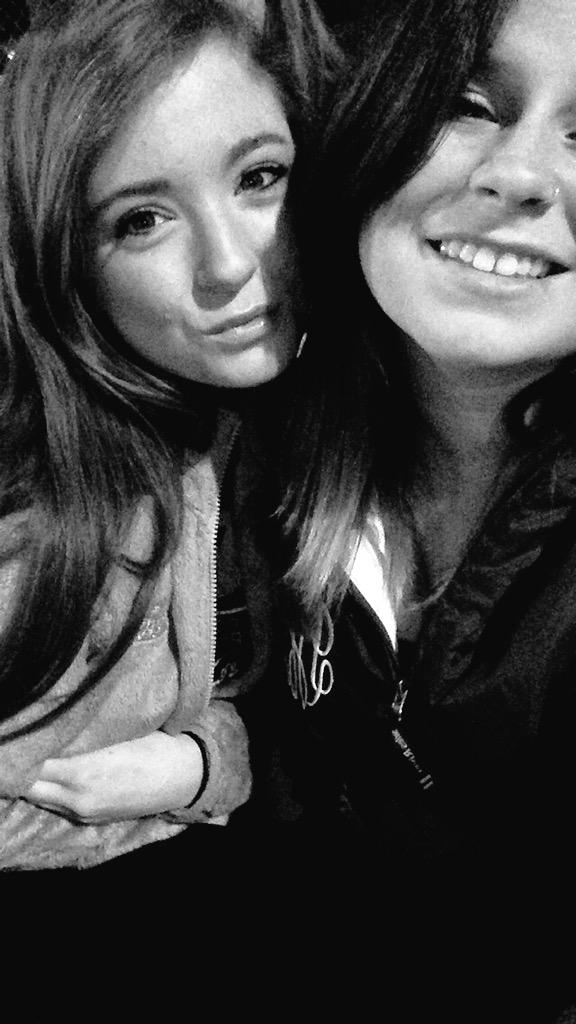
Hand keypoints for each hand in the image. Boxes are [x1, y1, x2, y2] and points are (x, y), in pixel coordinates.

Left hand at [24, 732, 203, 823]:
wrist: (185, 776)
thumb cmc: (155, 743)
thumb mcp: (118, 730)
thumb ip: (80, 731)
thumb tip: (48, 719)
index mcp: (84, 772)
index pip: (33, 763)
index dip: (23, 746)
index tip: (21, 727)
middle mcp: (77, 798)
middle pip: (28, 785)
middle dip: (22, 763)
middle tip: (21, 740)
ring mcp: (82, 812)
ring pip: (37, 797)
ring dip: (31, 777)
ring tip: (30, 753)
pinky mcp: (88, 818)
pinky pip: (54, 804)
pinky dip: (45, 788)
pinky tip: (47, 771)